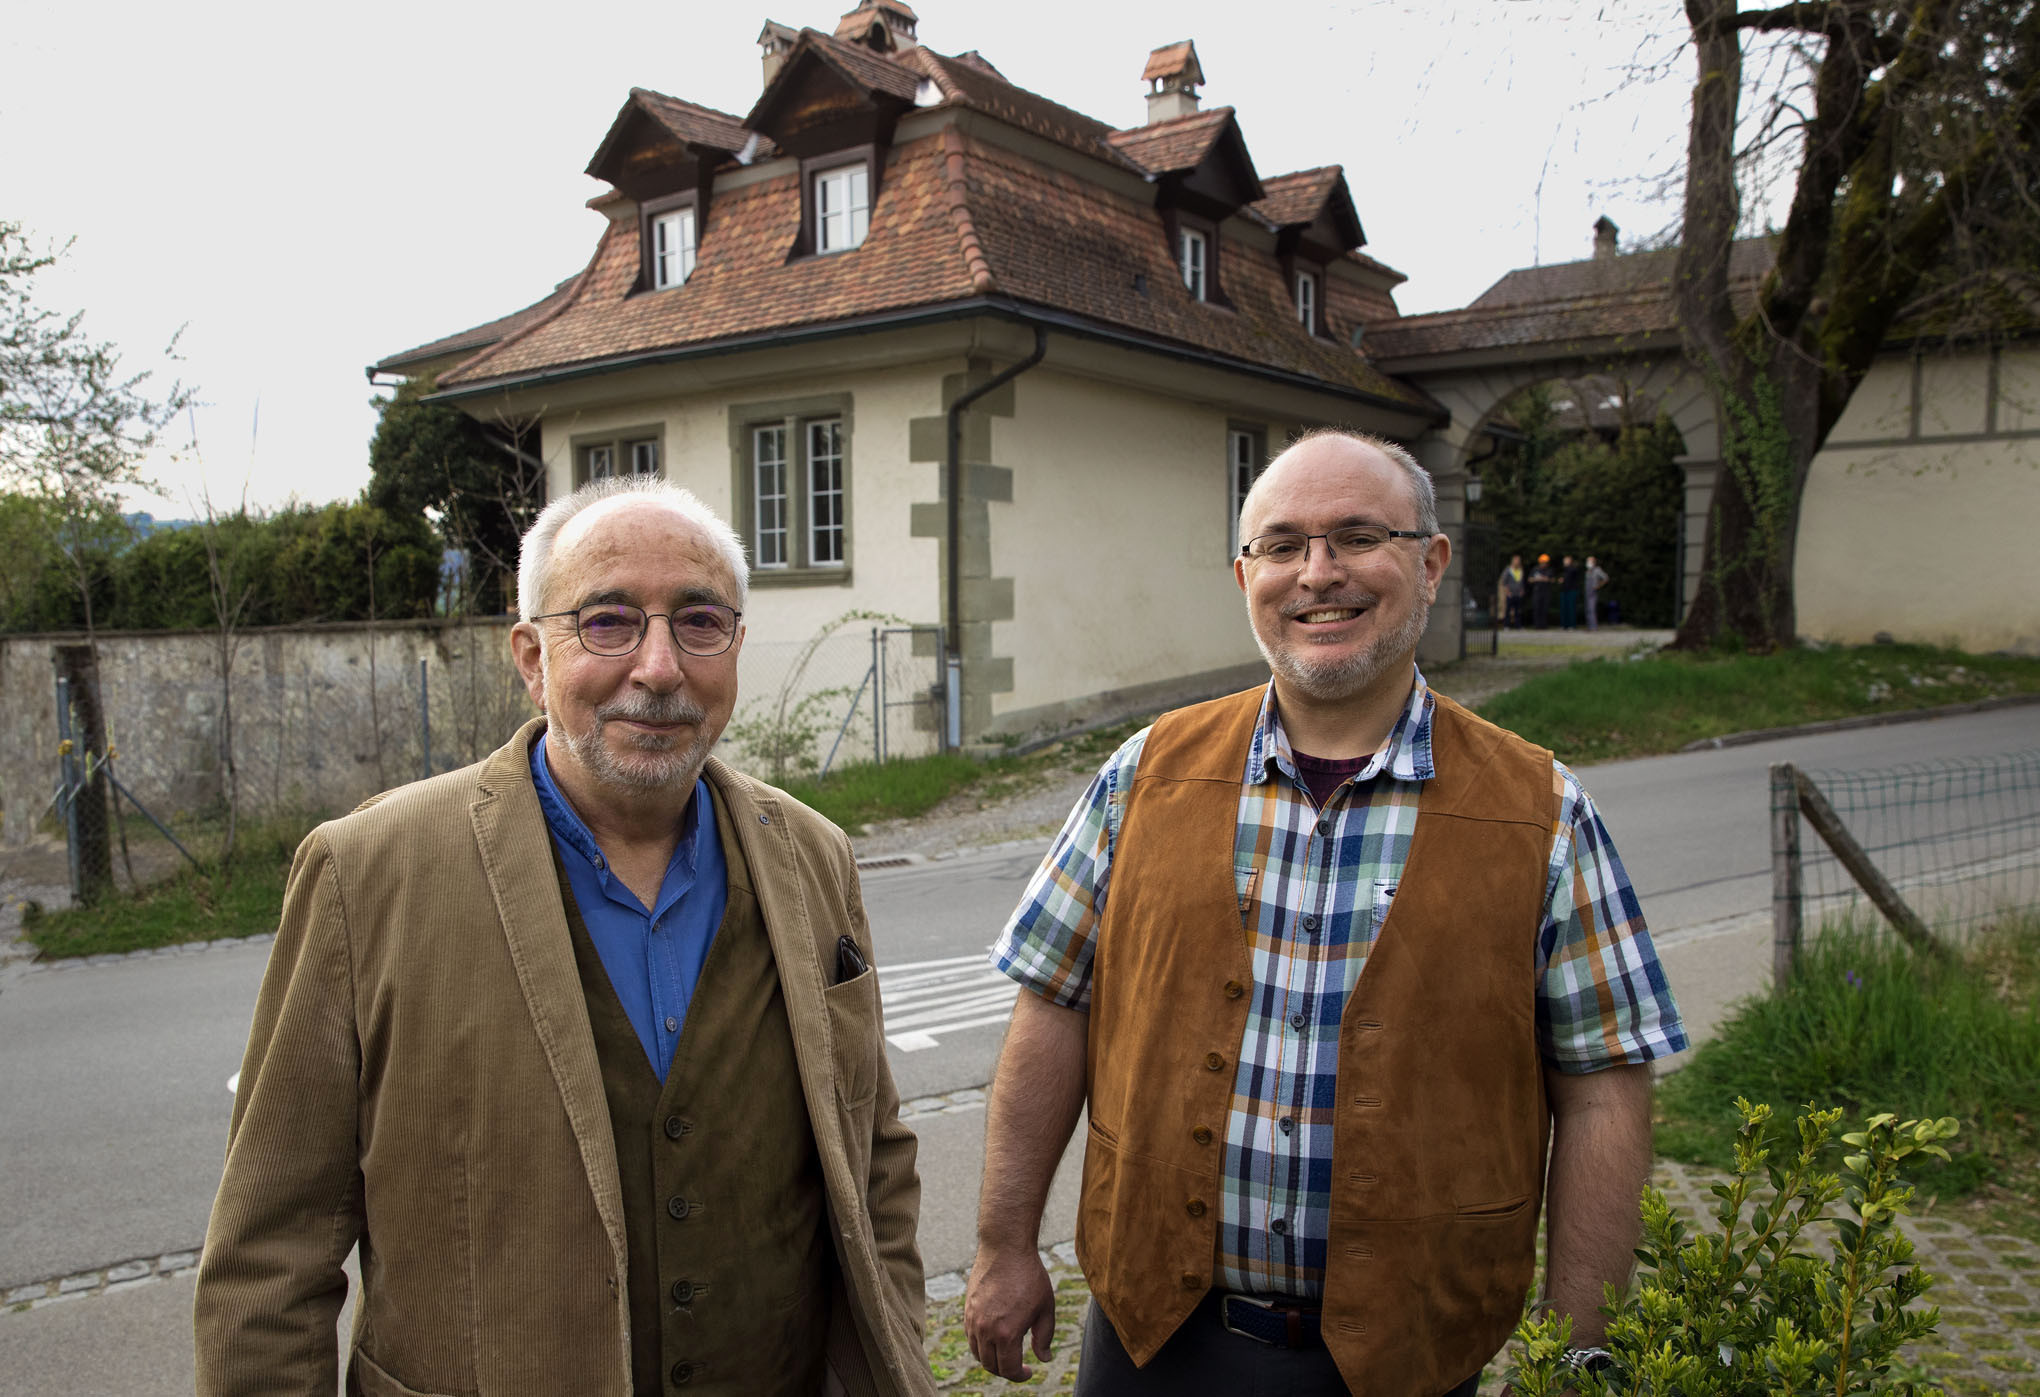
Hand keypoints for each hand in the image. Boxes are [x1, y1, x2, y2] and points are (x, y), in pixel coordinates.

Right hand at [963, 1245, 1055, 1380]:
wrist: (1005, 1248)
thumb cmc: (1030, 1276)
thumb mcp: (1045, 1308)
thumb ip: (1044, 1337)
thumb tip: (1044, 1359)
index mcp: (1006, 1334)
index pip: (1009, 1369)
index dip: (1020, 1376)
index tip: (1028, 1371)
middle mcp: (985, 1330)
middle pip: (991, 1366)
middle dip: (1005, 1370)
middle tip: (1018, 1365)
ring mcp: (973, 1320)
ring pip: (978, 1353)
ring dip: (991, 1359)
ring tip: (1006, 1353)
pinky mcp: (967, 1309)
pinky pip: (970, 1338)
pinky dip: (981, 1345)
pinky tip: (994, 1337)